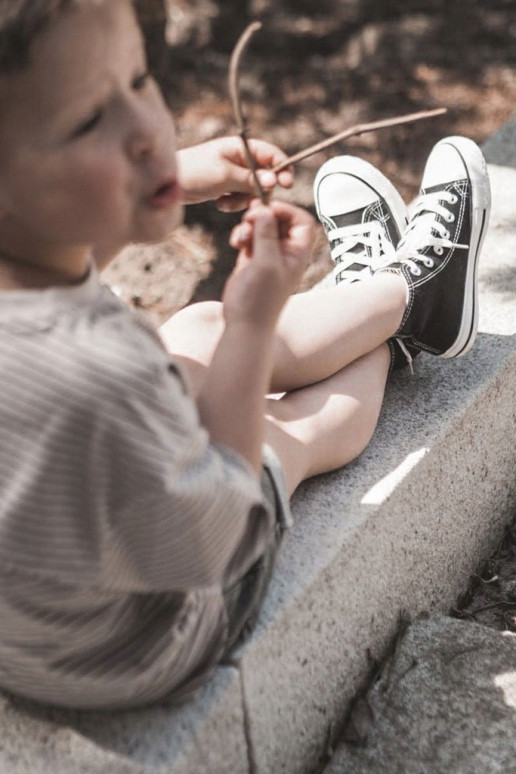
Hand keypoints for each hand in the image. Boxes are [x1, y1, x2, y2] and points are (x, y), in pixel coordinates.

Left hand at [177, 137, 293, 210]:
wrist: (167, 183)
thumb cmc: (194, 172)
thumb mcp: (224, 176)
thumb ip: (250, 179)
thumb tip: (275, 181)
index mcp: (241, 147)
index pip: (272, 154)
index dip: (282, 168)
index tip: (286, 185)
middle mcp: (241, 158)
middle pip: (266, 176)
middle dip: (259, 191)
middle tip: (250, 203)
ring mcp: (234, 172)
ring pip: (254, 190)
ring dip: (243, 200)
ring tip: (224, 203)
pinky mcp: (228, 185)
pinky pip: (241, 197)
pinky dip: (234, 203)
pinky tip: (219, 203)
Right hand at [223, 200, 313, 329]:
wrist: (245, 324)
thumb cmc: (260, 297)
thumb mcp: (266, 262)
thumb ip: (267, 234)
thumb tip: (265, 209)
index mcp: (297, 253)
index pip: (301, 220)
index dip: (287, 210)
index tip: (268, 209)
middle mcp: (285, 252)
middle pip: (280, 220)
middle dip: (263, 215)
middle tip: (250, 217)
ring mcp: (267, 255)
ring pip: (261, 227)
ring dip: (249, 225)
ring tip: (240, 237)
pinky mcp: (251, 260)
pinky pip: (249, 237)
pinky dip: (242, 235)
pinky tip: (235, 244)